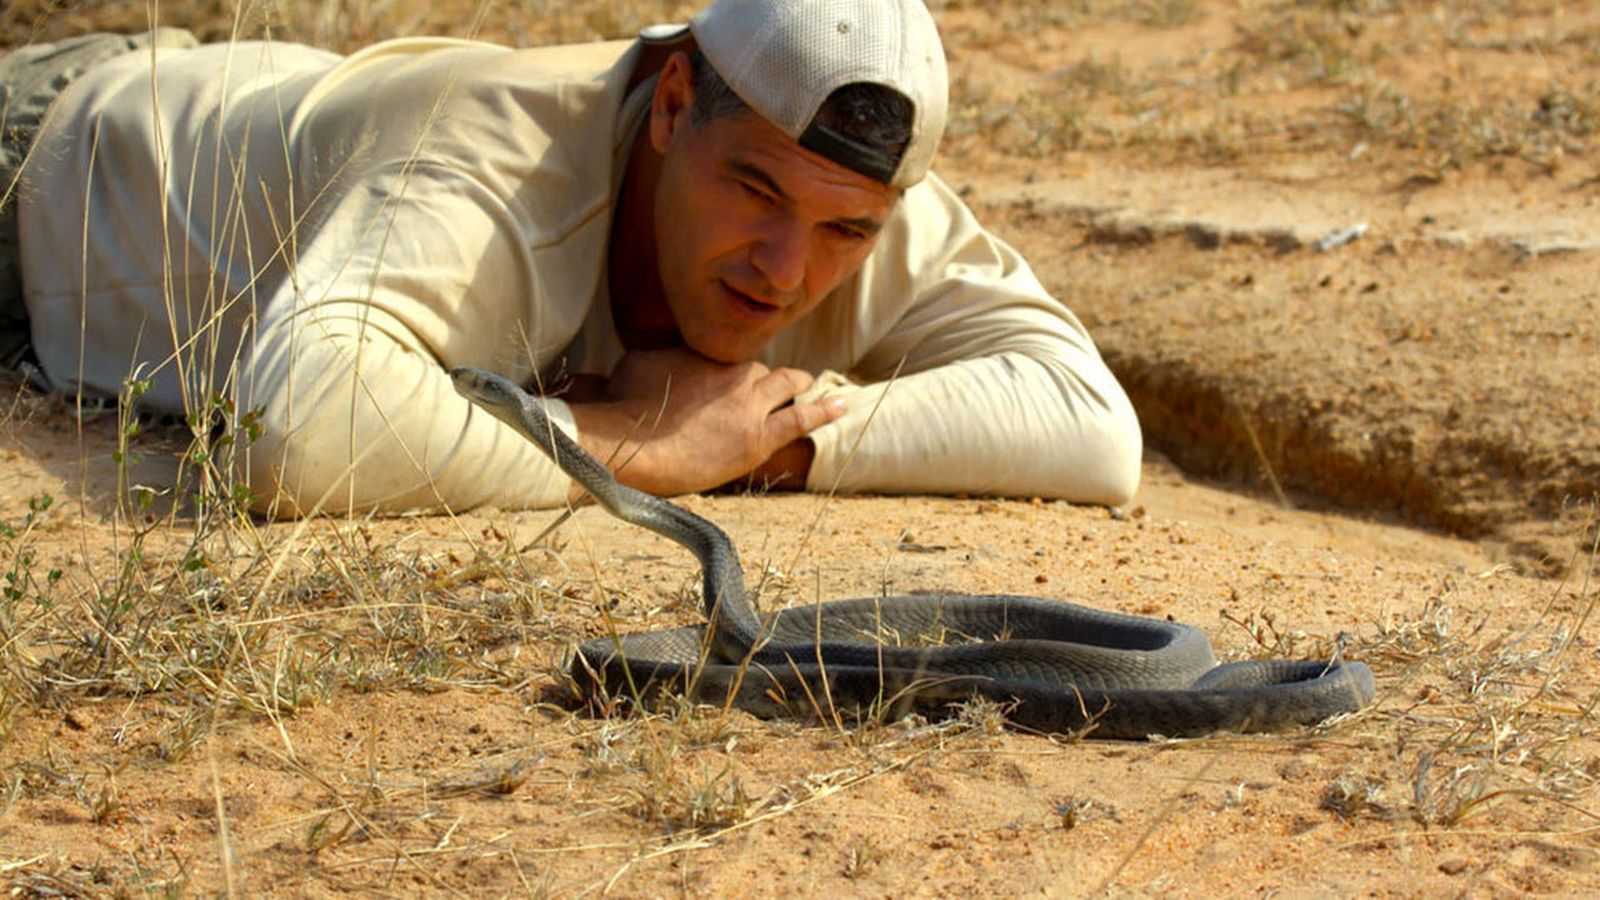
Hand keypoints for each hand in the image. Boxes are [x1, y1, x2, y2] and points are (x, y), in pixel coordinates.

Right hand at [566, 348, 845, 496]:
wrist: (634, 445)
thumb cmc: (622, 409)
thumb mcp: (632, 365)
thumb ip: (648, 357)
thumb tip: (634, 353)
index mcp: (703, 350)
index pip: (727, 353)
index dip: (727, 368)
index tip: (723, 380)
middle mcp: (730, 369)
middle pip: (757, 367)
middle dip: (762, 375)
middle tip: (770, 380)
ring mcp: (747, 402)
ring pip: (782, 384)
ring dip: (794, 382)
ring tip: (807, 382)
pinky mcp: (757, 436)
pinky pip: (800, 418)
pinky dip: (822, 410)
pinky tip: (842, 405)